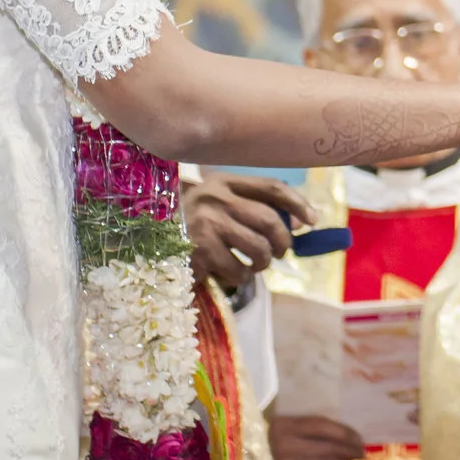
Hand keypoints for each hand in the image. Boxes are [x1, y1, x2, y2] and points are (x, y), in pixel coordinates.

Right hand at [182, 172, 314, 290]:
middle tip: (280, 252)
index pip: (271, 187)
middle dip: (283, 242)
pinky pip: (237, 270)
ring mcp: (206, 224)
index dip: (297, 204)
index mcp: (224, 182)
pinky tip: (232, 273)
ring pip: (258, 248)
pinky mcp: (197, 252)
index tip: (313, 220)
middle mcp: (216, 198)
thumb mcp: (220, 204)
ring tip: (256, 265)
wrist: (146, 236)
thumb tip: (301, 224)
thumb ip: (254, 207)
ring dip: (263, 262)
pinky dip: (242, 277)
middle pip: (270, 220)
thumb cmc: (192, 222)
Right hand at [266, 414, 364, 459]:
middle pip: (331, 448)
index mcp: (283, 427)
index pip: (324, 427)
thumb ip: (308, 428)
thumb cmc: (266, 444)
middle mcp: (287, 447)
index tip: (358, 437)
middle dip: (351, 450)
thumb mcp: (282, 427)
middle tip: (361, 452)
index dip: (347, 432)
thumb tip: (346, 437)